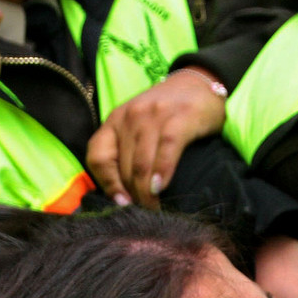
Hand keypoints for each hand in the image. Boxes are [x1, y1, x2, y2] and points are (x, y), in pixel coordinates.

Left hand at [85, 68, 226, 207]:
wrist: (200, 82)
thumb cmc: (169, 112)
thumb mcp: (139, 126)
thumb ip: (128, 151)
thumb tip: (122, 196)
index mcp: (115, 120)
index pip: (97, 156)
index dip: (107, 184)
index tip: (121, 203)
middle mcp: (130, 116)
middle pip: (123, 166)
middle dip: (132, 196)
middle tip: (144, 215)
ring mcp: (154, 115)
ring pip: (141, 163)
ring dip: (146, 193)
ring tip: (155, 209)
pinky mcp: (179, 117)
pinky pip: (165, 149)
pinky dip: (162, 172)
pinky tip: (161, 188)